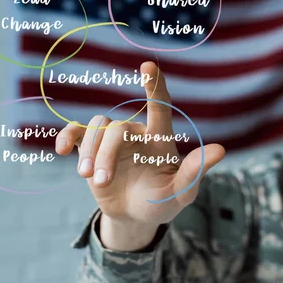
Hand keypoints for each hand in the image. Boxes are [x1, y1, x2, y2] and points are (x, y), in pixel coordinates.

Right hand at [55, 61, 225, 225]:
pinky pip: (77, 134)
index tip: (148, 65)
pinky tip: (61, 150)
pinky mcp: (92, 150)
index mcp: (160, 138)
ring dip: (89, 152)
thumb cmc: (164, 201)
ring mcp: (112, 141)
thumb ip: (195, 171)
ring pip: (96, 129)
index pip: (160, 106)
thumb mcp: (182, 192)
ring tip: (89, 178)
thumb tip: (221, 150)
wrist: (136, 217)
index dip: (155, 86)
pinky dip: (67, 137)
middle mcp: (136, 134)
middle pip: (117, 128)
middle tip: (101, 182)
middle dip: (105, 154)